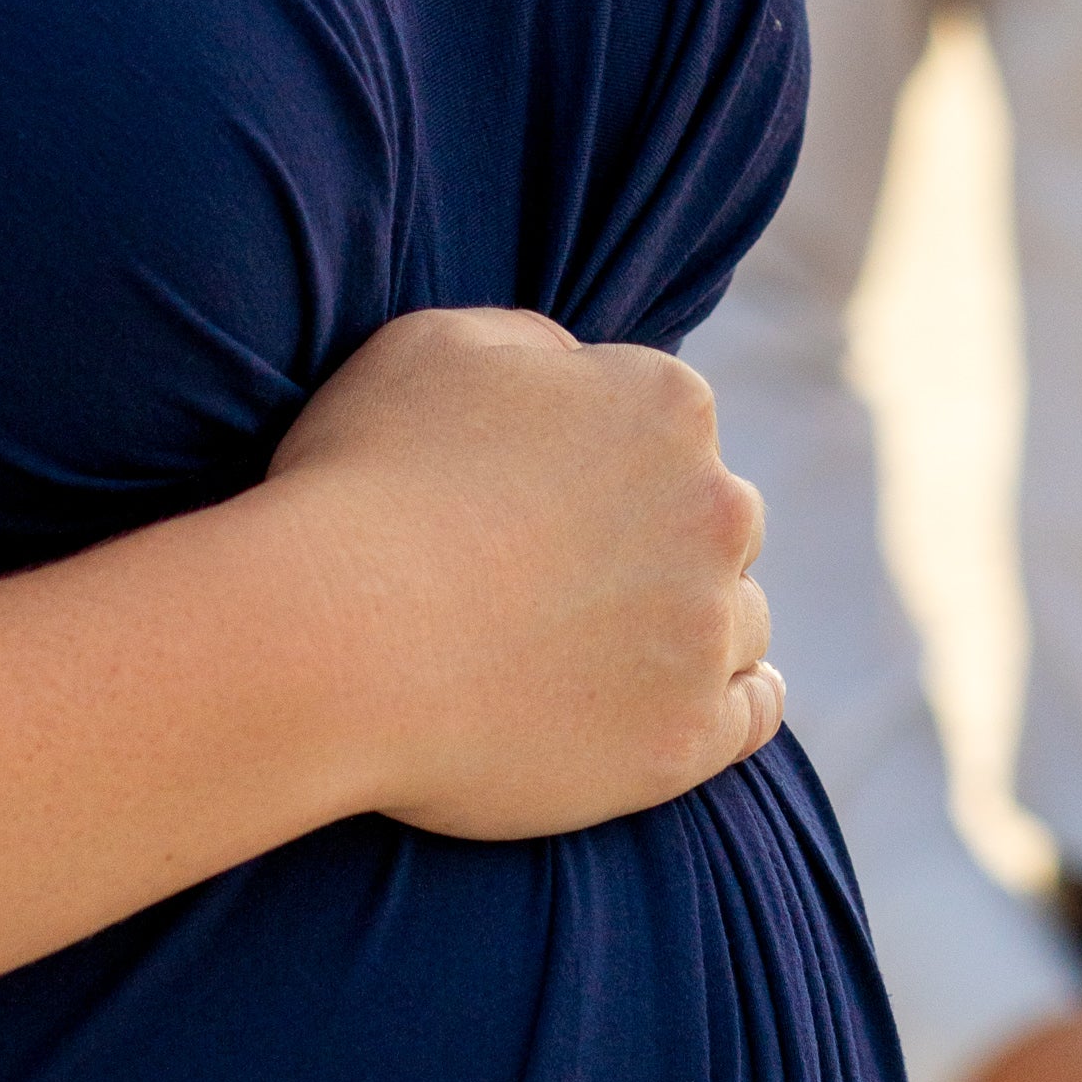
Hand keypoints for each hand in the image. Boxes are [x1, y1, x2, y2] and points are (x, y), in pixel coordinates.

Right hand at [263, 306, 781, 845]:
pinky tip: (708, 704)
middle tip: (567, 583)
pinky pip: (750, 715)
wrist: (331, 640)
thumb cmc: (366, 482)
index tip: (544, 505)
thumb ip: (534, 345)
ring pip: (736, 621)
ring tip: (605, 656)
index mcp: (666, 404)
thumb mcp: (434, 344)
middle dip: (662, 544)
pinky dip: (733, 706)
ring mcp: (708, 630)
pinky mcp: (687, 737)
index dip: (604, 465)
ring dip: (690, 629)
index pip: (667, 429)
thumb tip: (574, 370)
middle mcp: (715, 510)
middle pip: (715, 523)